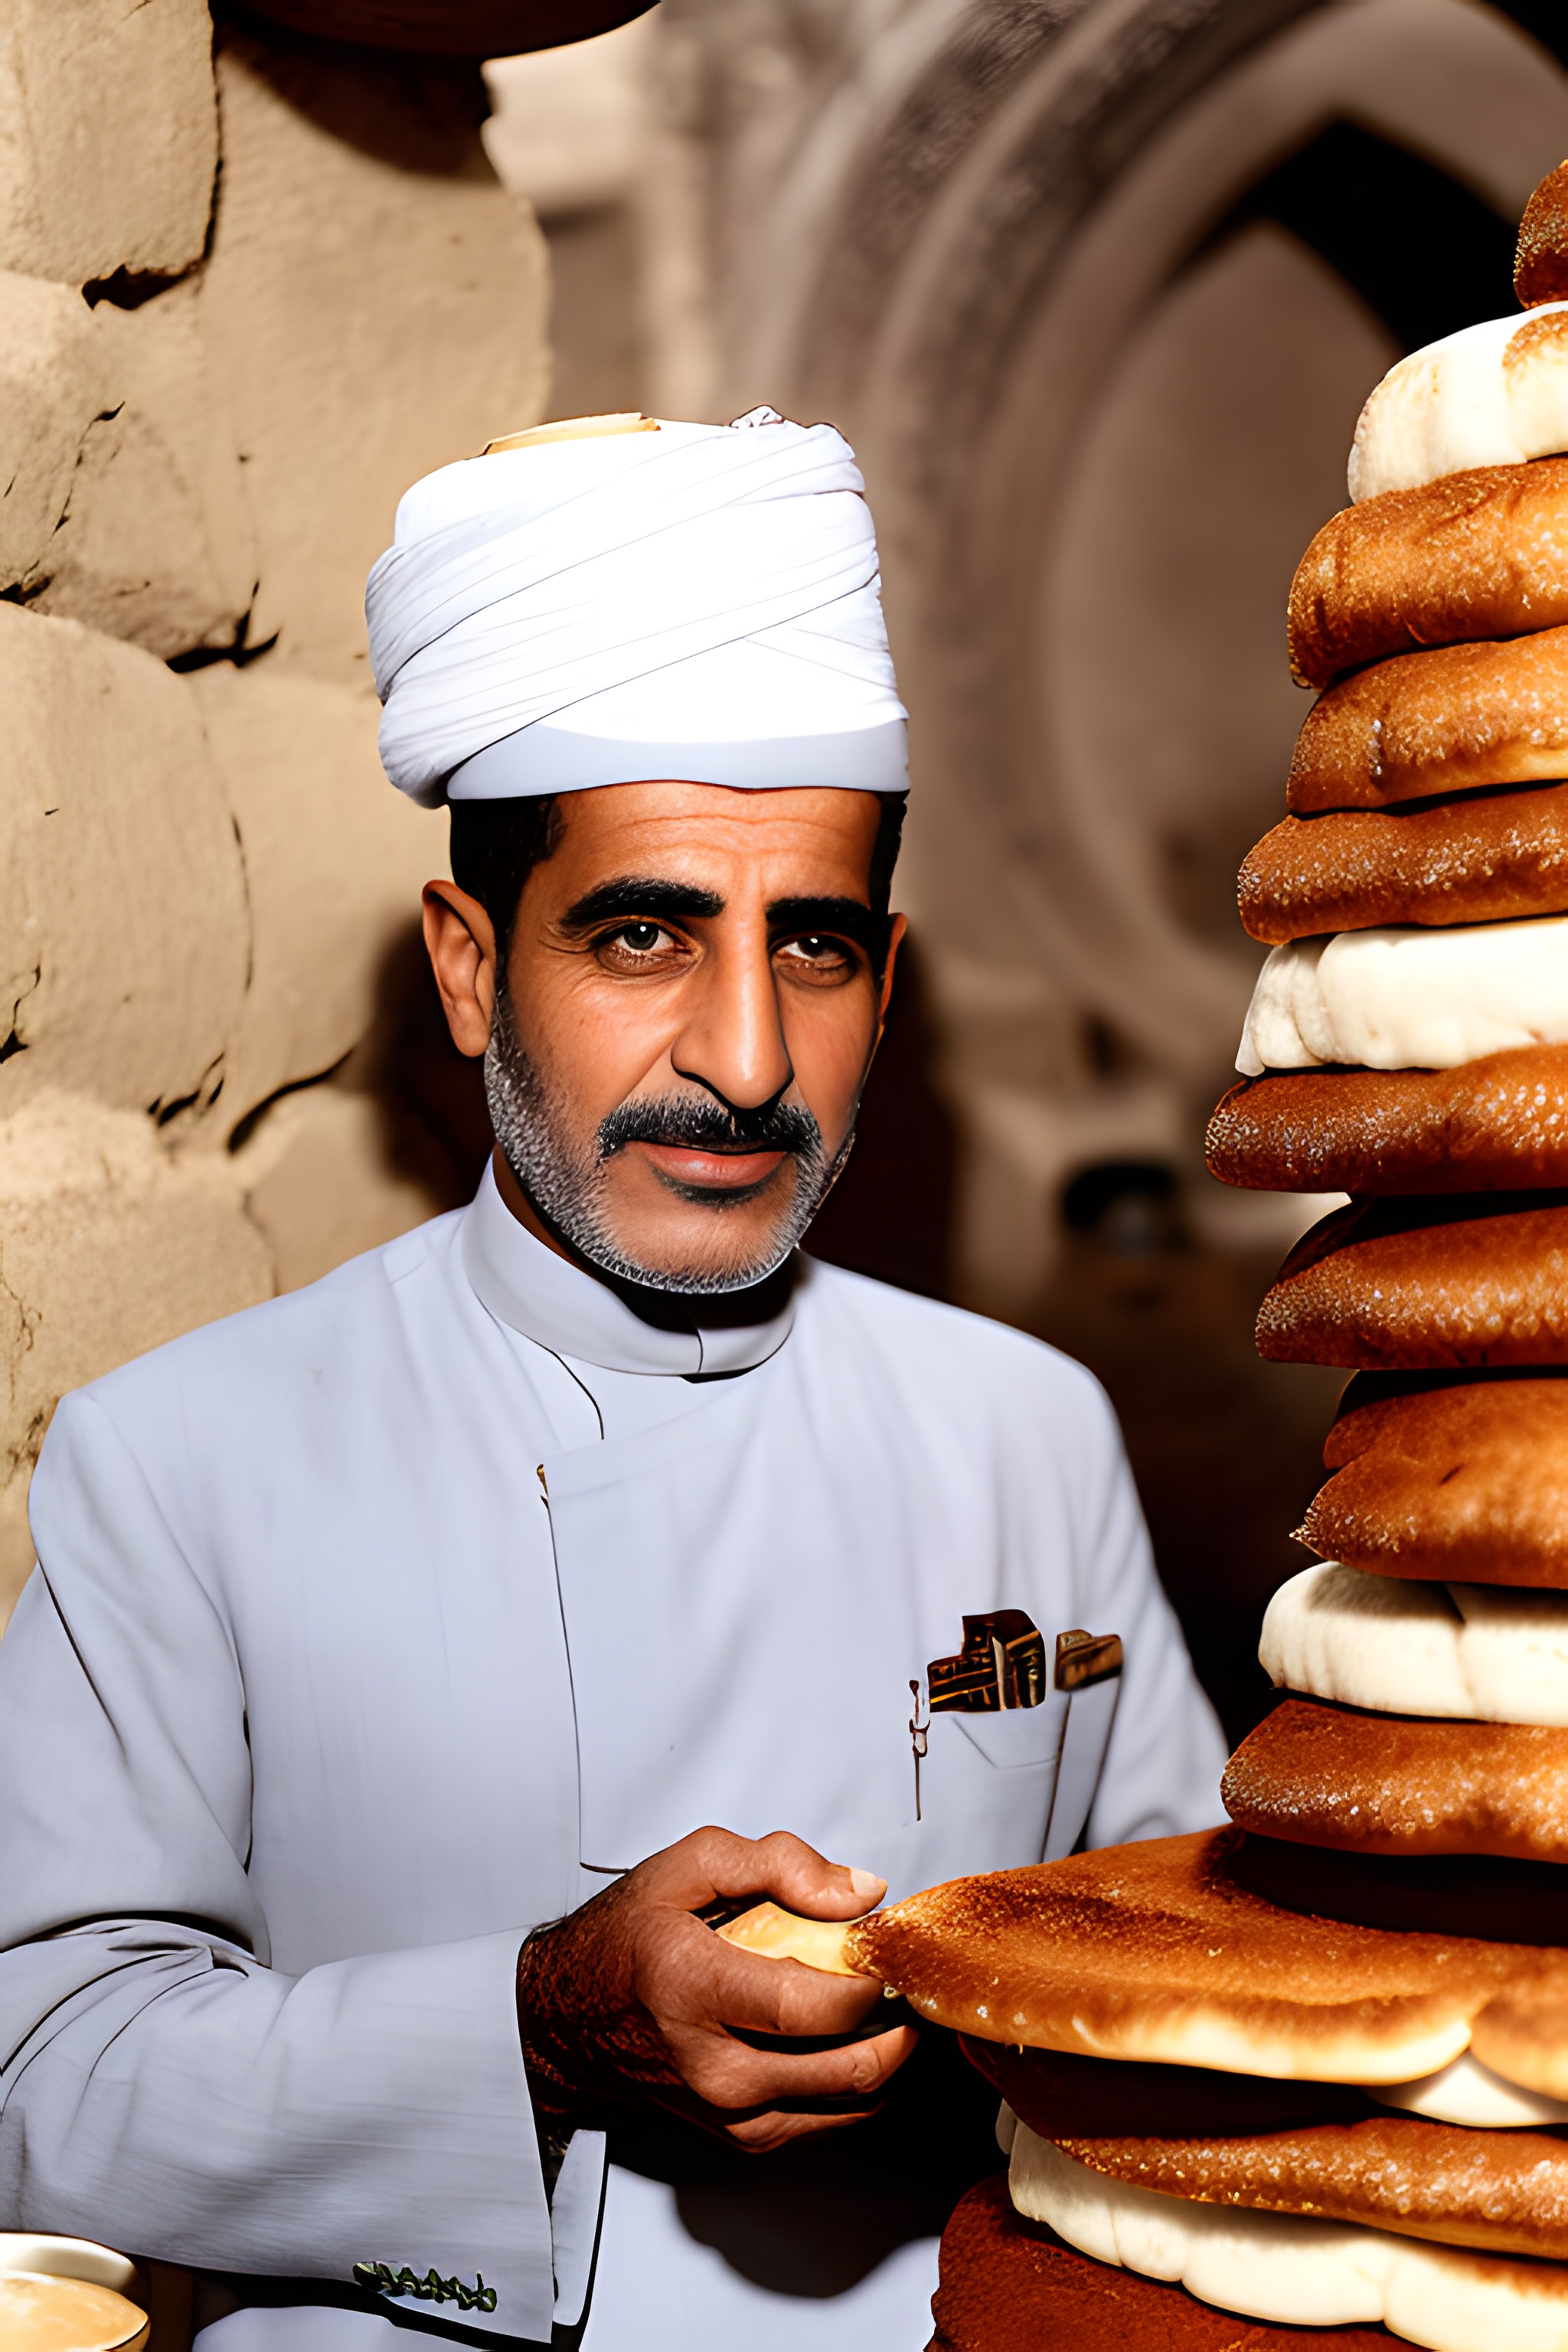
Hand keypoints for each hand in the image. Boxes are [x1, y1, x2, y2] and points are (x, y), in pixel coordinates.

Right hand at [515, 1826, 915, 2150]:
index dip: (871, 1981)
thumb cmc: (627, 1940)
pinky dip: (859, 2086)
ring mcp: (728, 2111)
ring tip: (891, 2009)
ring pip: (851, 2100)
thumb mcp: (690, 1865)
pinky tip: (859, 2043)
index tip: (884, 1953)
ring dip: (890, 2056)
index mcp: (696, 1987)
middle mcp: (713, 2065)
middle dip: (899, 2021)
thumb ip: (780, 1863)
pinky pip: (829, 2122)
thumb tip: (858, 1894)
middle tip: (904, 1981)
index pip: (815, 2006)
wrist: (566, 2018)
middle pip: (848, 2064)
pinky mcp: (740, 2135)